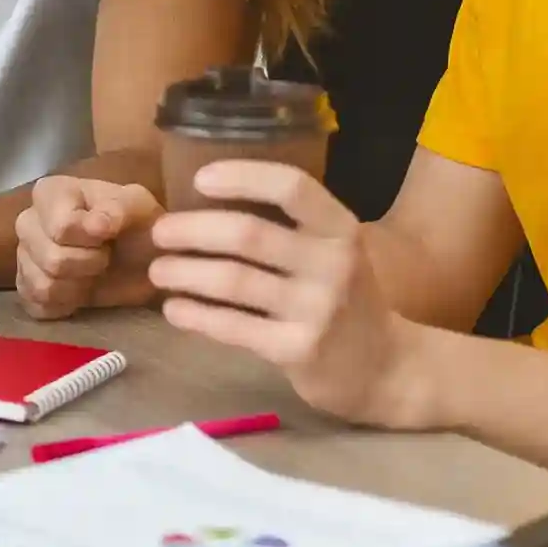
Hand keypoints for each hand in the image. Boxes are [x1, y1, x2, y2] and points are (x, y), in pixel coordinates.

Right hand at [15, 176, 161, 319]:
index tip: (109, 235)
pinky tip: (79, 291)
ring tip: (92, 273)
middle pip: (51, 258)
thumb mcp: (140, 207)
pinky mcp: (25, 287)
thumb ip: (119, 208)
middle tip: (105, 256)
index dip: (91, 239)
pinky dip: (65, 305)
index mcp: (50, 192)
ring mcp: (23, 255)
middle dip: (89, 264)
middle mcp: (28, 221)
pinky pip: (37, 305)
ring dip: (78, 287)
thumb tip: (97, 225)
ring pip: (43, 286)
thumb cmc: (137, 225)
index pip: (61, 227)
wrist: (141, 259)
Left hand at [147, 161, 429, 429]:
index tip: (199, 179)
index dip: (242, 176)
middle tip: (159, 233)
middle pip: (248, 235)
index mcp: (340, 228)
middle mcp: (332, 264)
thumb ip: (290, 228)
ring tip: (158, 271)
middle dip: (192, 230)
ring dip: (184, 272)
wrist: (389, 370)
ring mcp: (317, 310)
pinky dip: (197, 316)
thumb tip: (207, 204)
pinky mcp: (299, 351)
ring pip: (233, 281)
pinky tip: (175, 310)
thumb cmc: (348, 299)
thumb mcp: (334, 252)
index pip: (291, 187)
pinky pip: (234, 327)